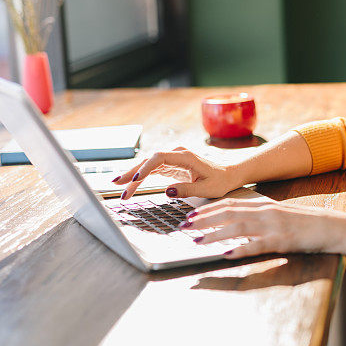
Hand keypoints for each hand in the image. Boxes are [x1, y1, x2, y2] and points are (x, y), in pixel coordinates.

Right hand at [114, 146, 243, 199]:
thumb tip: (167, 191)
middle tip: (116, 185)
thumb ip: (187, 190)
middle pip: (149, 160)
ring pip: (148, 166)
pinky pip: (153, 171)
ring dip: (134, 177)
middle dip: (132, 172)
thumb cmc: (220, 181)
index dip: (145, 168)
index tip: (135, 180)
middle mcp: (177, 154)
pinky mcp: (171, 166)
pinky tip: (131, 186)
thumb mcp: (207, 189)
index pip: (159, 158)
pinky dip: (142, 178)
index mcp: (185, 157)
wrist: (229, 175)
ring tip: (119, 189)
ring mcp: (173, 159)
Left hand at [182, 195, 345, 259]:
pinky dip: (239, 248)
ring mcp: (274, 226)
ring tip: (196, 240)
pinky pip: (256, 245)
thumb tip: (238, 224)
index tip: (190, 215)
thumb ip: (261, 218)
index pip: (230, 203)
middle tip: (183, 226)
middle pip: (229, 212)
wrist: (335, 227)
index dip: (208, 209)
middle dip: (204, 219)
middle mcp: (266, 212)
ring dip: (214, 234)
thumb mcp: (281, 216)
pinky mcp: (283, 241)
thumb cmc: (308, 224)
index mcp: (265, 205)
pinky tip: (225, 254)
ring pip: (237, 227)